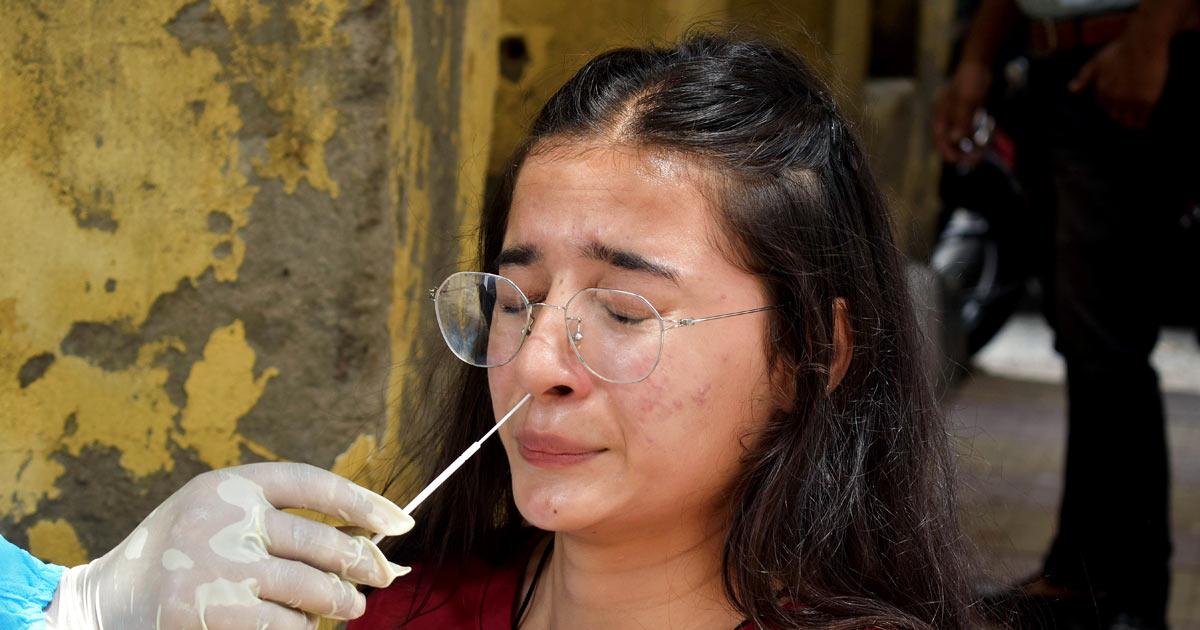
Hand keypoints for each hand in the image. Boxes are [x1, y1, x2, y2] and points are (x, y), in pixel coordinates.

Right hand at [45, 463, 414, 628]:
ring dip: (341, 604)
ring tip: (350, 607)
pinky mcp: (207, 612)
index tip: (402, 522)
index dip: (365, 502)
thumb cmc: (182, 554)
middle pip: (324, 542)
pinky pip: (284, 627)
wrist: (106, 601)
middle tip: (383, 576)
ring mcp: (216, 567)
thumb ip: (283, 519)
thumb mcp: (221, 514)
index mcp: (232, 484)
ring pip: (312, 590)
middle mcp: (225, 519)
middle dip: (365, 564)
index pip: (315, 485)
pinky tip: (300, 627)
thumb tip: (376, 539)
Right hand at [934, 60, 992, 161]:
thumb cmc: (970, 79)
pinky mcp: (973, 112)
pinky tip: (988, 141)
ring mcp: (962, 115)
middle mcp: (951, 117)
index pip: (940, 137)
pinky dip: (980, 136)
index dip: (946, 150)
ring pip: (966, 136)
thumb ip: (961, 120)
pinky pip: (975, 129)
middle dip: (962, 151)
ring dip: (973, 146)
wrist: (982, 62)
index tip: (956, 160)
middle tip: (974, 161)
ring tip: (982, 154)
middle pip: (953, 140)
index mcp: (942, 114)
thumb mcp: (967, 100)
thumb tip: (955, 139)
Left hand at [1069, 32, 1169, 128]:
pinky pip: (1142, 118)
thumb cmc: (1119, 50)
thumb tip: (1070, 90)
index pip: (1103, 107)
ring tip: (1132, 124)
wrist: (1143, 43)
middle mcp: (1114, 99)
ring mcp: (1131, 100)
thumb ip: (1083, 77)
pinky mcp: (1147, 100)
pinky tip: (1141, 125)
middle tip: (1125, 118)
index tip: (1116, 107)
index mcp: (1102, 91)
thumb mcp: (1096, 62)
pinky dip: (1140, 123)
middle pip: (1115, 116)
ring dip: (1129, 123)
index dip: (1110, 107)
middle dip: (1118, 117)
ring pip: (1128, 121)